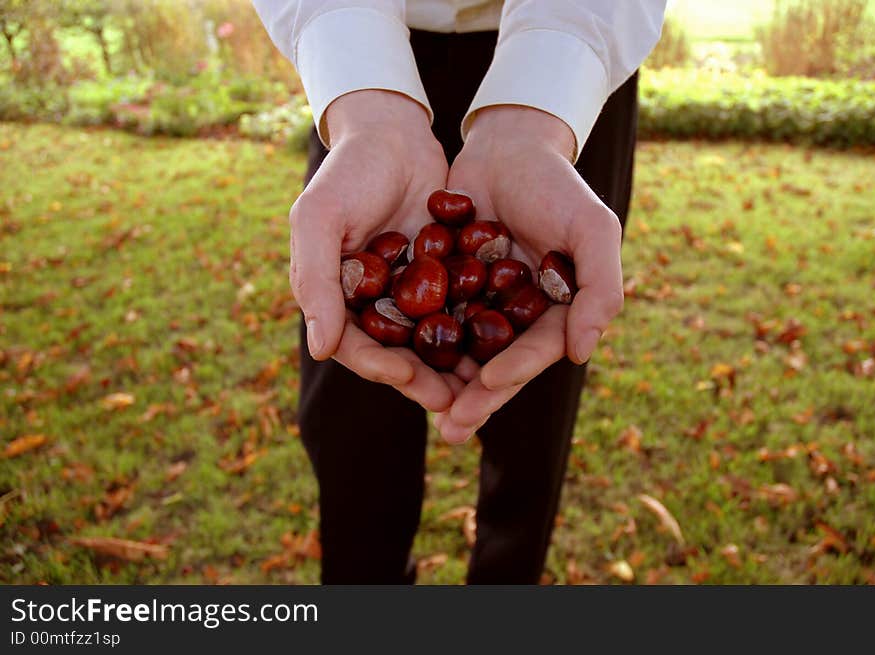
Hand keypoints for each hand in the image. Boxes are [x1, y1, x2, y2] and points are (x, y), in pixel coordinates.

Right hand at [290, 90, 455, 411]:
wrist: (392, 133)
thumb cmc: (347, 174)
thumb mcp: (320, 220)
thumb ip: (317, 282)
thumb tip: (320, 348)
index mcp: (340, 298)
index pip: (356, 345)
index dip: (379, 365)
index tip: (404, 377)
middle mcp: (376, 302)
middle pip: (398, 353)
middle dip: (422, 380)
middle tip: (451, 402)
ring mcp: (411, 292)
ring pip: (432, 340)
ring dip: (452, 366)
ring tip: (479, 387)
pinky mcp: (445, 276)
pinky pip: (460, 310)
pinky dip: (476, 329)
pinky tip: (502, 346)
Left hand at [435, 105, 624, 441]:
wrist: (508, 145)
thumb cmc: (557, 186)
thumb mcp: (591, 230)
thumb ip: (599, 290)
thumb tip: (581, 354)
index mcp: (554, 310)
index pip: (536, 351)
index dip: (515, 371)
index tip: (489, 385)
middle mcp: (516, 315)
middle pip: (495, 364)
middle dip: (475, 398)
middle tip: (452, 429)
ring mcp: (479, 302)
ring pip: (459, 351)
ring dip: (441, 382)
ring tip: (420, 408)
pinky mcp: (445, 285)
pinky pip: (428, 318)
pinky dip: (414, 340)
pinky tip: (392, 360)